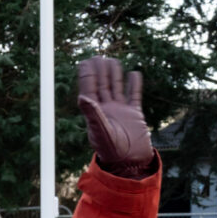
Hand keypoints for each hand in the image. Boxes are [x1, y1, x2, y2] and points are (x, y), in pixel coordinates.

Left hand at [75, 56, 154, 176]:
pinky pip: (133, 95)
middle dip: (100, 71)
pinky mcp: (135, 114)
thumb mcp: (101, 131)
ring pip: (117, 87)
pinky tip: (134, 73)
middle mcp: (106, 109)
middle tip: (98, 55)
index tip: (85, 61)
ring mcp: (121, 111)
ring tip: (112, 60)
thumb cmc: (112, 150)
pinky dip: (134, 84)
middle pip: (102, 85)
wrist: (131, 162)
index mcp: (95, 112)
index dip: (87, 75)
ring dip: (115, 74)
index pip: (89, 89)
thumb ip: (92, 114)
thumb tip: (82, 97)